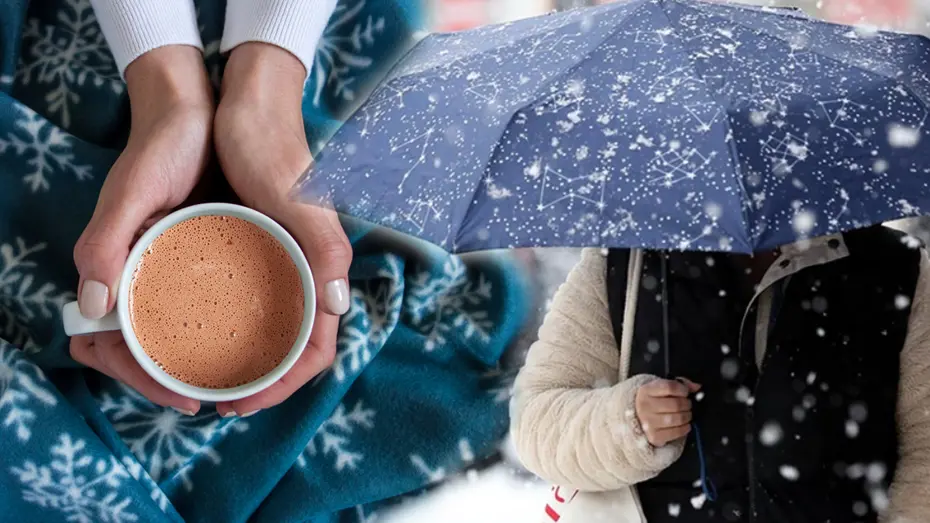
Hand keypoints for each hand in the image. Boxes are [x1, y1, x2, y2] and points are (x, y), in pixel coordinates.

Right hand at [70, 46, 212, 414]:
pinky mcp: (197, 256)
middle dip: (170, 382)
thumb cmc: (160, 148)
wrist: (194, 113)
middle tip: (218, 400)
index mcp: (115, 270)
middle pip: (142, 350)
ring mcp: (169, 268)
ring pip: (171, 334)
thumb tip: (94, 308)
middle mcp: (138, 275)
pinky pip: (198, 306)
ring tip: (235, 384)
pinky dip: (213, 331)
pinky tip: (243, 340)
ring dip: (192, 365)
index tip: (186, 399)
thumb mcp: (130, 192)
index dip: (145, 379)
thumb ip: (105, 243)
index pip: (114, 347)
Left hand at [213, 43, 351, 416]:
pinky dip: (230, 324)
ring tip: (206, 373)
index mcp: (322, 267)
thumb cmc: (273, 149)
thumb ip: (325, 247)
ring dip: (248, 358)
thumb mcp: (298, 197)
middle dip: (263, 382)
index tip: (243, 401)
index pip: (317, 346)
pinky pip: (251, 299)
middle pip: (295, 346)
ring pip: (274, 326)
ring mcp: (281, 261)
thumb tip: (336, 307)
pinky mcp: (257, 247)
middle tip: (218, 397)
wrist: (247, 105)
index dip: (285, 383)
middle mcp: (305, 271)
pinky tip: (196, 326)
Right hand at [634, 378, 700, 446]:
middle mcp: (644, 406)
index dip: (682, 389)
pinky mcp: (654, 436)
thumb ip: (680, 384)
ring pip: (677, 418)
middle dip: (687, 404)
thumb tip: (697, 387)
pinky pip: (676, 432)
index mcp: (646, 390)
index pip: (670, 387)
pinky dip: (684, 428)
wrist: (639, 418)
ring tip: (686, 414)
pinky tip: (684, 425)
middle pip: (676, 404)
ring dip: (687, 416)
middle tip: (687, 405)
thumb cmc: (655, 401)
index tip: (685, 392)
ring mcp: (648, 422)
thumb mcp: (662, 388)